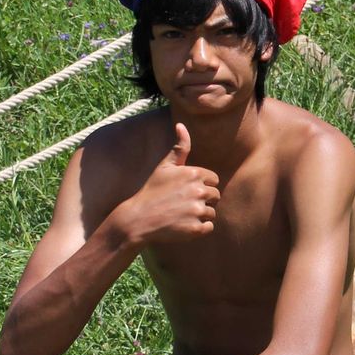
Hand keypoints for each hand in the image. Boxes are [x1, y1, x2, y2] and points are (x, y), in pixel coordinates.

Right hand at [115, 123, 218, 245]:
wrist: (138, 219)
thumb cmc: (152, 191)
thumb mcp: (165, 166)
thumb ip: (179, 147)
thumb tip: (181, 124)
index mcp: (194, 174)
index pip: (213, 180)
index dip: (201, 185)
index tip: (186, 190)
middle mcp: (198, 191)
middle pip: (215, 196)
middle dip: (202, 200)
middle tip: (182, 204)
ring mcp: (197, 211)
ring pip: (211, 212)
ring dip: (200, 215)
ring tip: (181, 214)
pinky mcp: (196, 229)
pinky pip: (209, 227)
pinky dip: (199, 229)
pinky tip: (183, 225)